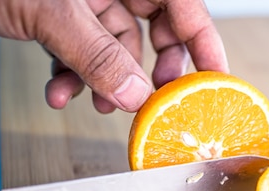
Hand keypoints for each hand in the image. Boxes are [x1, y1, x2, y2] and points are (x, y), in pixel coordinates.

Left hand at [0, 0, 228, 112]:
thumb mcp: (51, 13)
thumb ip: (97, 55)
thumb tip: (136, 94)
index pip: (182, 4)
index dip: (204, 42)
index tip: (216, 79)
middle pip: (155, 29)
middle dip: (149, 70)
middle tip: (152, 98)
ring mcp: (87, 1)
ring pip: (116, 49)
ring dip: (105, 82)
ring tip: (94, 103)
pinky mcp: (62, 19)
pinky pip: (84, 54)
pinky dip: (74, 77)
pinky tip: (59, 92)